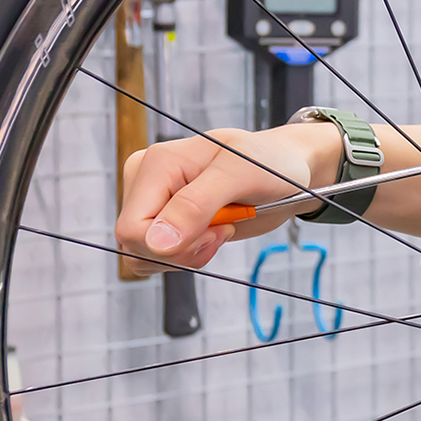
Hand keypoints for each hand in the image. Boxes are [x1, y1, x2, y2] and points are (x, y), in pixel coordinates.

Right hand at [115, 125, 336, 274]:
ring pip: (146, 256)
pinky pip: (160, 257)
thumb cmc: (270, 163)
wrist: (288, 170)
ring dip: (188, 255)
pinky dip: (189, 256)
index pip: (132, 228)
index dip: (173, 244)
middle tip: (224, 229)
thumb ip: (197, 205)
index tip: (218, 228)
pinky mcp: (168, 221)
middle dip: (183, 251)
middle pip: (135, 245)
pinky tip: (214, 235)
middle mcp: (147, 183)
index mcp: (156, 164)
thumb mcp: (241, 175)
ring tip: (221, 229)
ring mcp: (156, 203)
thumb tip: (158, 241)